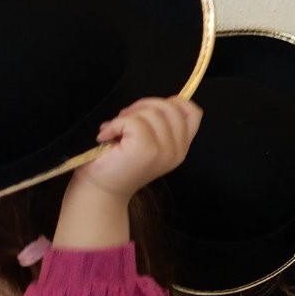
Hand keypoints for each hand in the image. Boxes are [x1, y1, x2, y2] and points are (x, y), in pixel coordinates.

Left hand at [68, 98, 201, 201]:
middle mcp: (178, 150)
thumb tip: (151, 103)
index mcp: (181, 148)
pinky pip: (133, 121)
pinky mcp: (145, 148)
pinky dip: (115, 124)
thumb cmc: (118, 165)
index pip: (193, 112)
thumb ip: (158, 126)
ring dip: (127, 116)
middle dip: (145, 105)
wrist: (101, 193)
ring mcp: (164, 150)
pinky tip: (105, 136)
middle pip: (171, 107)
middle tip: (124, 119)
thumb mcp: (148, 144)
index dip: (173, 103)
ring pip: (151, 113)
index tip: (148, 112)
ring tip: (114, 130)